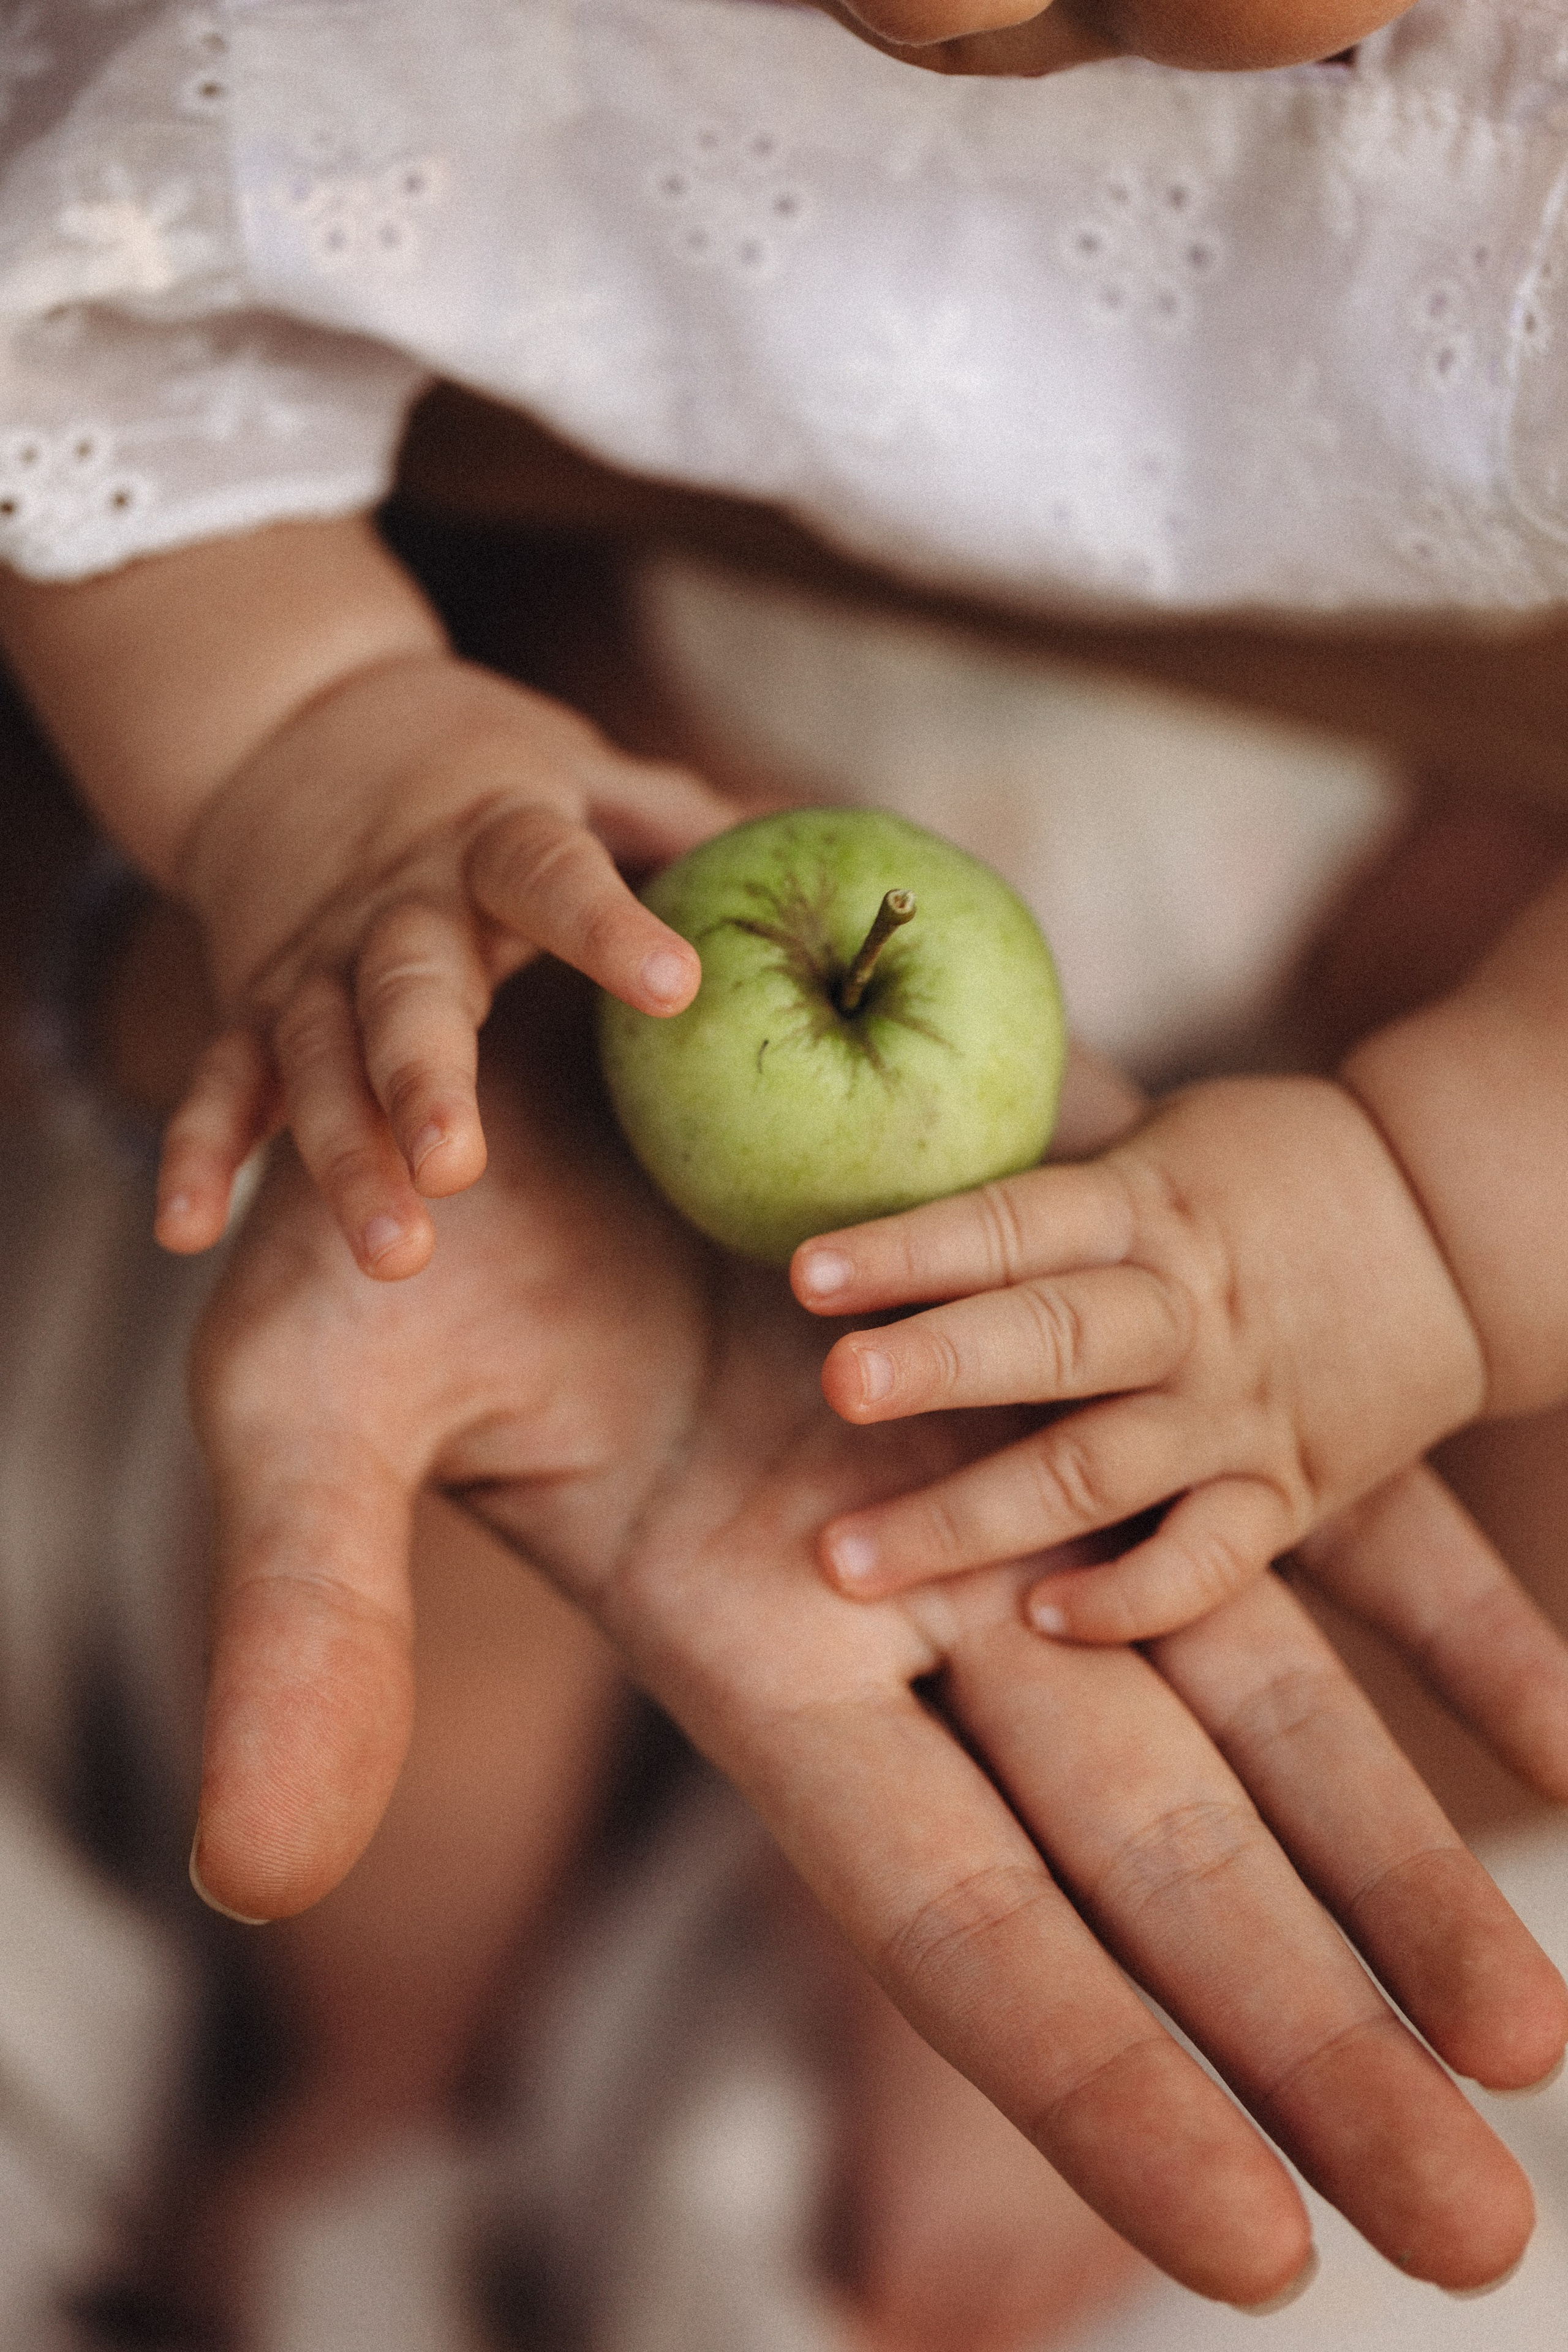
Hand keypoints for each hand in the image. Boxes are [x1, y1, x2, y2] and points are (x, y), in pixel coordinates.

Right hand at [157, 649, 732, 1276]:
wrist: (296, 717)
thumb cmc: (483, 766)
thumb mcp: (582, 766)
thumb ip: (680, 816)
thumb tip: (824, 840)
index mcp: (491, 833)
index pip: (549, 870)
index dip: (606, 923)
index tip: (675, 984)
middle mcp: (395, 903)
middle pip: (406, 992)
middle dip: (424, 1080)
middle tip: (456, 1167)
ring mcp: (311, 958)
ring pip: (315, 1059)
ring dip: (339, 1153)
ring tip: (388, 1249)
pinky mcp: (249, 1002)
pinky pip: (222, 1081)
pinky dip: (199, 1150)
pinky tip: (187, 1230)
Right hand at [188, 977, 1567, 2303]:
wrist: (528, 1028)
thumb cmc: (395, 1220)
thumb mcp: (318, 1402)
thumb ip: (304, 1623)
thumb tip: (253, 1882)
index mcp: (756, 1645)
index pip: (950, 1911)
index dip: (1102, 2076)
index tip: (1268, 2250)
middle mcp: (915, 1595)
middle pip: (1145, 1847)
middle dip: (1313, 2029)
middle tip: (1486, 2231)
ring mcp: (1019, 1463)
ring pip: (1247, 1688)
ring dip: (1401, 1852)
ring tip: (1538, 2037)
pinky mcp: (1090, 1327)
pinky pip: (1286, 1483)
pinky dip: (1420, 1598)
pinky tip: (1553, 1713)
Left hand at [793, 1073, 1488, 1640]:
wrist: (1459, 1228)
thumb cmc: (1265, 1174)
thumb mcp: (1160, 1142)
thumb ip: (1045, 1178)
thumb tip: (874, 1140)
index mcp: (1146, 1207)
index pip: (1014, 1220)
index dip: (911, 1245)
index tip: (805, 1270)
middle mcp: (1184, 1311)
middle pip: (1052, 1339)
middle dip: (940, 1365)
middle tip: (835, 1389)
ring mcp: (1233, 1410)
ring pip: (1095, 1471)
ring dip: (972, 1518)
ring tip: (846, 1560)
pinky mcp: (1288, 1491)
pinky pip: (1208, 1561)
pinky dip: (1130, 1598)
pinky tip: (1038, 1620)